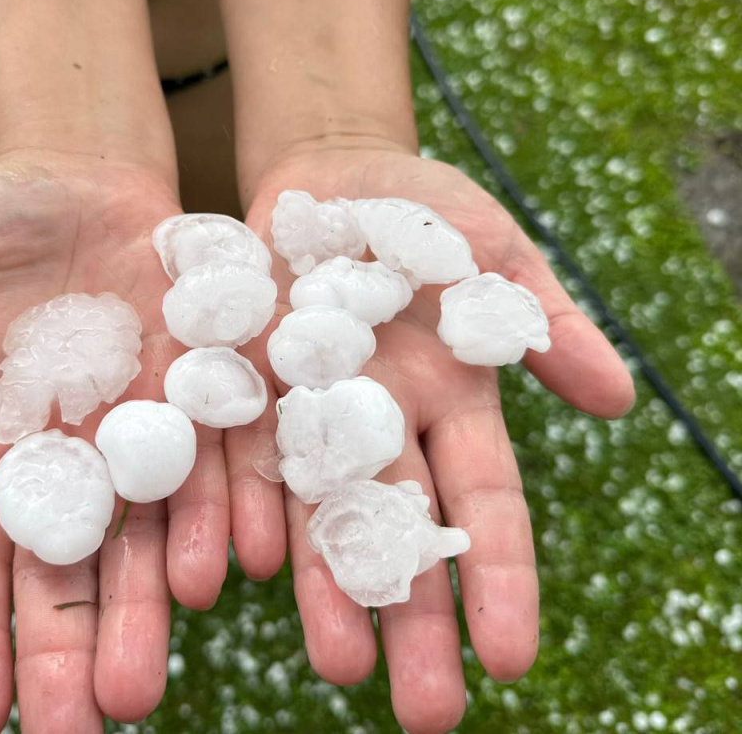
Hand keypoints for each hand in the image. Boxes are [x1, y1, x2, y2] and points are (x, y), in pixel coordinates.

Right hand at [0, 152, 230, 732]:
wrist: (86, 176)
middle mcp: (71, 458)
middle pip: (66, 570)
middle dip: (65, 650)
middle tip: (72, 731)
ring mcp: (145, 430)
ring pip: (151, 536)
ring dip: (148, 607)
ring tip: (137, 683)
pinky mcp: (209, 389)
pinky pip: (222, 460)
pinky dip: (227, 512)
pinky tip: (234, 567)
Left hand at [234, 143, 634, 733]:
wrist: (329, 177)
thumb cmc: (427, 213)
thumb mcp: (496, 254)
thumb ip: (548, 323)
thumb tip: (619, 397)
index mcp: (451, 402)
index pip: (483, 503)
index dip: (498, 577)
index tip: (512, 661)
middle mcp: (381, 424)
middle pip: (399, 530)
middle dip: (413, 617)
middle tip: (424, 712)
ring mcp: (308, 410)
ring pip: (315, 511)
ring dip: (324, 586)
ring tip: (338, 661)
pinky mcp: (244, 384)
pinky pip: (240, 452)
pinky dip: (240, 506)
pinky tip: (239, 566)